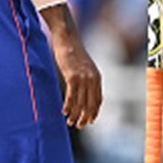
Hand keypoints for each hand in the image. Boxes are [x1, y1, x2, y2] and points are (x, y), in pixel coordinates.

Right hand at [40, 4, 101, 126]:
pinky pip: (71, 96)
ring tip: (70, 122)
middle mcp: (92, 79)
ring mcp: (83, 78)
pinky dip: (68, 106)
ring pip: (80, 102)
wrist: (67, 38)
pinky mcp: (72, 77)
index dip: (94, 112)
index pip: (98, 100)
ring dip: (75, 114)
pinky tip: (64, 111)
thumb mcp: (84, 66)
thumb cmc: (73, 51)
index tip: (90, 121)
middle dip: (85, 117)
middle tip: (79, 125)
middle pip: (90, 104)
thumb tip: (83, 91)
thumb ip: (86, 77)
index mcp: (97, 77)